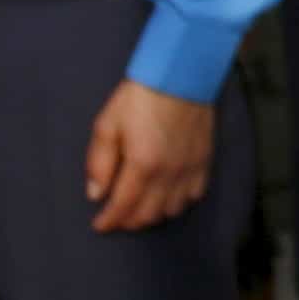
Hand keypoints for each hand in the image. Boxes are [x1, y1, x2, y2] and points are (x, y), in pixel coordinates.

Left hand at [84, 82, 215, 233]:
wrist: (180, 74)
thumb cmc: (141, 96)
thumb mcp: (108, 123)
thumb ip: (99, 162)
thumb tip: (95, 193)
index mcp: (142, 165)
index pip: (123, 207)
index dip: (109, 221)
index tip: (99, 225)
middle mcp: (168, 174)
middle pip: (147, 215)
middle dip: (128, 221)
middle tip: (116, 217)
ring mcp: (189, 170)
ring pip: (171, 210)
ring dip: (152, 215)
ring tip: (139, 207)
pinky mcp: (203, 162)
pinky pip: (193, 196)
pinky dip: (178, 203)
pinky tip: (167, 196)